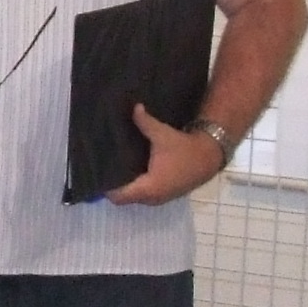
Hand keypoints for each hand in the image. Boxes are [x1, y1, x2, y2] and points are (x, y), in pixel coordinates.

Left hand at [106, 105, 231, 206]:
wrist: (209, 157)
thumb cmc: (184, 148)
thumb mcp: (163, 134)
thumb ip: (145, 122)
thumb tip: (134, 107)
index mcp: (148, 187)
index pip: (118, 196)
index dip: (107, 187)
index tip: (98, 172)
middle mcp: (152, 198)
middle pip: (124, 198)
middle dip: (114, 185)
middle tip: (104, 167)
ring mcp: (159, 199)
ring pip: (135, 197)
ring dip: (126, 186)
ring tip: (115, 168)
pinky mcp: (165, 195)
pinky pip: (144, 194)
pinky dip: (137, 186)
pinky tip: (132, 170)